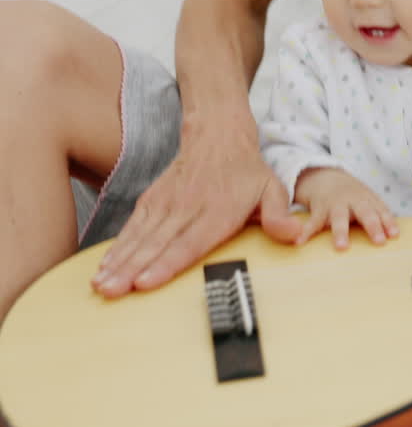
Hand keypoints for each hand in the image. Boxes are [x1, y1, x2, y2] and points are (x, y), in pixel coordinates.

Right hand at [92, 116, 302, 297]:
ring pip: (140, 237)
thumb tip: (294, 236)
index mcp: (219, 210)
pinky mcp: (152, 200)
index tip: (146, 282)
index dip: (168, 263)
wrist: (218, 134)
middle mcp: (188, 208)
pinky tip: (104, 266)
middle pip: (157, 244)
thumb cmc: (248, 171)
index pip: (190, 241)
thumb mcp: (273, 189)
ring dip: (118, 262)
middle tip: (112, 291)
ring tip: (101, 285)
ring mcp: (167, 203)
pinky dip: (117, 246)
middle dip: (132, 270)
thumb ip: (280, 215)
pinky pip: (133, 226)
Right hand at [293, 168, 399, 248]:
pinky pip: (313, 222)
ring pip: (339, 218)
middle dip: (372, 226)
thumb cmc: (352, 195)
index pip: (381, 210)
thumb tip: (394, 235)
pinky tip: (301, 241)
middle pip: (365, 212)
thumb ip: (380, 215)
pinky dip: (306, 231)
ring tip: (342, 247)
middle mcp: (353, 201)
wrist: (325, 176)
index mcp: (368, 199)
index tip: (394, 235)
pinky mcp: (319, 209)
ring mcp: (335, 204)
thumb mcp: (368, 200)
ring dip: (341, 232)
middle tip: (379, 241)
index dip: (388, 222)